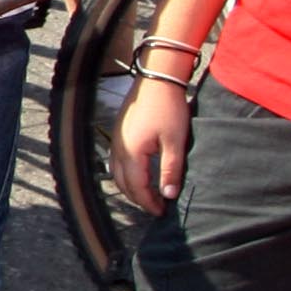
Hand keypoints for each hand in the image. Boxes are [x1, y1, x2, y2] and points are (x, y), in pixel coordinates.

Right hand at [113, 74, 193, 213]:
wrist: (157, 79)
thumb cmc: (168, 108)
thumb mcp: (175, 142)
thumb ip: (171, 170)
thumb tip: (168, 195)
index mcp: (132, 153)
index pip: (137, 188)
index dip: (149, 203)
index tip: (162, 212)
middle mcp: (119, 149)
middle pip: (123, 184)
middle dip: (139, 199)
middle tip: (156, 206)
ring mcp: (116, 140)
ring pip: (116, 174)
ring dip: (130, 187)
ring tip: (147, 194)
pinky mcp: (118, 132)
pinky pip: (116, 161)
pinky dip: (125, 174)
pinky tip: (137, 174)